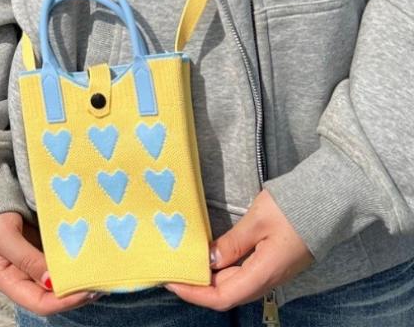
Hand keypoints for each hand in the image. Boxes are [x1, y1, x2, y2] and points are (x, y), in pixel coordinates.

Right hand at [0, 211, 102, 314]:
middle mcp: (24, 277)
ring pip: (60, 279)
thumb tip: (53, 282)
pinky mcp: (41, 248)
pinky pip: (60, 259)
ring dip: (78, 277)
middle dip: (77, 292)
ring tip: (99, 272)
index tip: (87, 291)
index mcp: (9, 281)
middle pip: (54, 295)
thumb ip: (27, 259)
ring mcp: (34, 262)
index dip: (64, 301)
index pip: (40, 303)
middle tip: (101, 283)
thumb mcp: (4, 237)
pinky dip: (74, 260)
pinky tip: (89, 255)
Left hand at [163, 188, 314, 310]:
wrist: (328, 202)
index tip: (171, 281)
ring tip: (186, 262)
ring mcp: (271, 272)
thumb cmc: (292, 209)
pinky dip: (222, 269)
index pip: (222, 297)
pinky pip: (242, 274)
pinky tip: (209, 256)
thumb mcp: (256, 221)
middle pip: (226, 293)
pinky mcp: (272, 263)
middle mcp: (268, 280)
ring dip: (209, 278)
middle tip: (172, 269)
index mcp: (264, 273)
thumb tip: (208, 261)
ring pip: (234, 285)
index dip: (194, 293)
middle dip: (197, 286)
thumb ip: (231, 243)